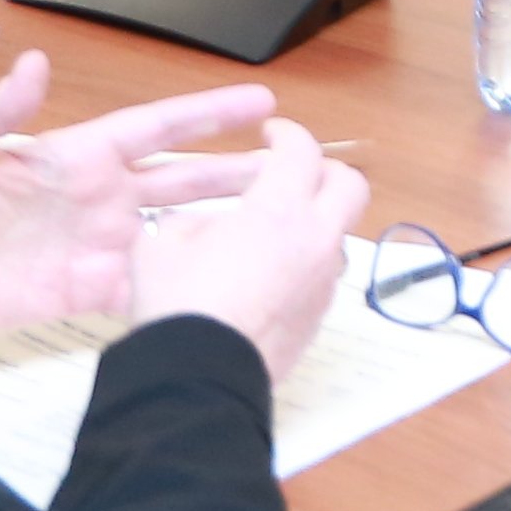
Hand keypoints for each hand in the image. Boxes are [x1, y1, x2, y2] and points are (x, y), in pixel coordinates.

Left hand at [0, 52, 280, 335]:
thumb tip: (35, 62)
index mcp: (76, 156)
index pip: (155, 128)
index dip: (206, 115)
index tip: (260, 102)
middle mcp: (98, 197)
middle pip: (184, 179)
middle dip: (239, 170)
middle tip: (295, 164)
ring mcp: (96, 244)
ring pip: (177, 232)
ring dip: (223, 226)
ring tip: (277, 222)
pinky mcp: (85, 292)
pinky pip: (147, 286)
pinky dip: (184, 285)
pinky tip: (222, 285)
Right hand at [128, 118, 364, 376]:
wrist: (197, 377)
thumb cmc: (178, 302)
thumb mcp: (162, 244)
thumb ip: (192, 220)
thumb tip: (204, 225)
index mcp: (278, 208)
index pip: (302, 151)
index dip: (288, 134)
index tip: (273, 133)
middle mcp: (314, 239)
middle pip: (348, 185)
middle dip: (325, 171)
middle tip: (295, 173)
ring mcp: (322, 281)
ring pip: (338, 234)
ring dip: (317, 222)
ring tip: (278, 230)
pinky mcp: (318, 318)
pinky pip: (323, 276)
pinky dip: (306, 263)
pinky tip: (270, 276)